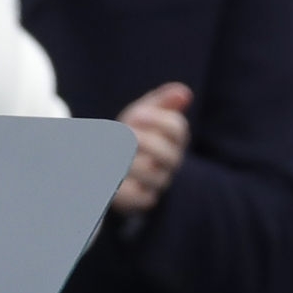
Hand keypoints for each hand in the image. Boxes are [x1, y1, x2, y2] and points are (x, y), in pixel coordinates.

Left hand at [113, 82, 191, 213]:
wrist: (113, 164)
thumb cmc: (132, 134)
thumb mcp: (143, 114)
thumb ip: (162, 102)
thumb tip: (184, 92)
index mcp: (174, 140)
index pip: (177, 128)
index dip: (157, 120)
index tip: (136, 116)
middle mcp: (170, 163)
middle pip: (169, 154)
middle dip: (145, 142)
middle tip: (123, 135)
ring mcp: (157, 183)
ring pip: (150, 174)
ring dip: (127, 160)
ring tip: (109, 152)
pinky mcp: (141, 200)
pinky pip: (136, 196)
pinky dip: (120, 184)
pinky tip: (108, 171)